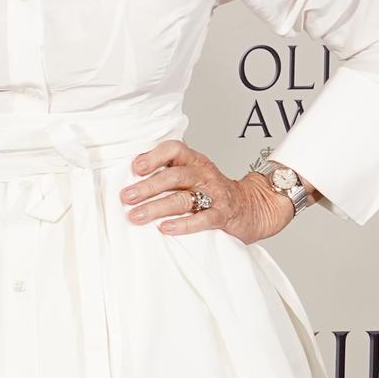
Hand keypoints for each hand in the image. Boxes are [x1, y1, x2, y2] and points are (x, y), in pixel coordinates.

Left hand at [120, 140, 293, 243]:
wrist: (254, 206)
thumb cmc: (212, 190)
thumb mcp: (191, 175)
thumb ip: (167, 172)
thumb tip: (127, 178)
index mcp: (194, 161)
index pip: (174, 149)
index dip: (155, 156)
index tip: (135, 168)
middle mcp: (203, 174)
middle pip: (174, 176)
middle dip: (148, 187)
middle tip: (125, 197)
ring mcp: (215, 194)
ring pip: (184, 199)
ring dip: (157, 207)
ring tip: (136, 216)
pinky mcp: (223, 215)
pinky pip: (203, 219)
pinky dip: (183, 224)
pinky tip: (165, 228)